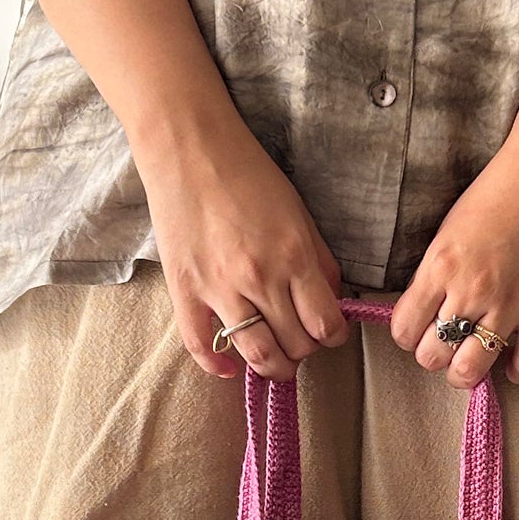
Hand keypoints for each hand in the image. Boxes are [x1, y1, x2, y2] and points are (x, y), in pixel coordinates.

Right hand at [138, 120, 349, 380]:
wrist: (189, 149)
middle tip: (302, 340)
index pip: (325, 325)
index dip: (333, 336)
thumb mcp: (299, 213)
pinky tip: (231, 370)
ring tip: (277, 360)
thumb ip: (319, 261)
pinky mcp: (184, 290)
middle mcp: (260, 279)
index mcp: (294, 257)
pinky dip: (218, 367)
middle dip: (305, 350)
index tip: (329, 332)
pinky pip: (201, 345)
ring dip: (274, 366)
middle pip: (295, 345)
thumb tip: (330, 302)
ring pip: (257, 354)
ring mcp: (219, 288)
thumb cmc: (248, 174)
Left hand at [389, 136, 518, 387]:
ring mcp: (509, 306)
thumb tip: (424, 310)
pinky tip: (510, 362)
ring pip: (471, 369)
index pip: (404, 328)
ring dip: (464, 371)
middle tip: (443, 343)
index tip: (416, 328)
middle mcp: (470, 292)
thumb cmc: (496, 194)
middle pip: (433, 356)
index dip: (406, 334)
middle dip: (432, 354)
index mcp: (440, 267)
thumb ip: (433, 273)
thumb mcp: (447, 231)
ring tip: (469, 360)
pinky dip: (516, 370)